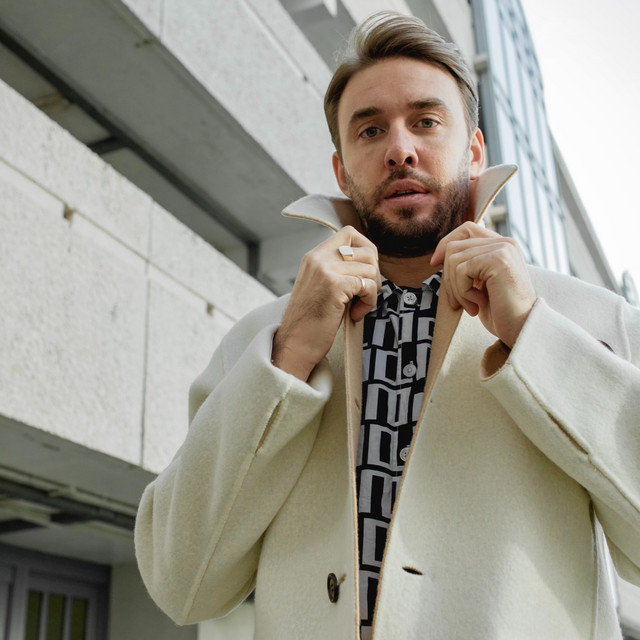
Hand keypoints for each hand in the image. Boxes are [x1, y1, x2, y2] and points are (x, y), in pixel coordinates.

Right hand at [272, 226, 381, 380]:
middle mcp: (318, 258)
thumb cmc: (310, 322)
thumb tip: (370, 264)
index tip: (363, 274)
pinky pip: (368, 285)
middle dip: (374, 273)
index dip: (366, 251)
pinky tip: (355, 314)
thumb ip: (338, 269)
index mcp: (313, 256)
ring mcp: (325, 270)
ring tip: (357, 307)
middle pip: (367, 249)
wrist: (294, 345)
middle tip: (363, 294)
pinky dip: (369, 302)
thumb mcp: (321, 286)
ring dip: (371, 291)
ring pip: (371, 268)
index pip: (349, 233)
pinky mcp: (334, 285)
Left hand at [430, 222, 535, 347]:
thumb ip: (468, 266)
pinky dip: (462, 292)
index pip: (466, 229)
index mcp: (501, 246)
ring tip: (471, 306)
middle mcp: (504, 242)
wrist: (522, 329)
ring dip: (456, 289)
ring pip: (453, 260)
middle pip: (454, 247)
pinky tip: (478, 304)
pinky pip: (461, 270)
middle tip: (456, 303)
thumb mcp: (480, 284)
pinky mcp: (498, 259)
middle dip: (448, 278)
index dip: (445, 243)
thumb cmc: (500, 311)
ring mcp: (502, 249)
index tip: (434, 263)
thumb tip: (439, 258)